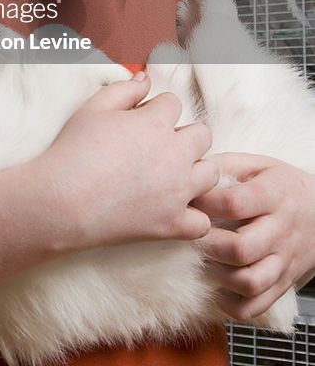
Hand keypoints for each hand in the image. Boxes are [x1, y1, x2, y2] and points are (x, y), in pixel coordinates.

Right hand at [37, 74, 217, 252]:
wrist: (60, 201)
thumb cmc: (72, 151)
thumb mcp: (92, 108)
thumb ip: (123, 90)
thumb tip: (145, 80)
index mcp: (155, 123)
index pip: (173, 103)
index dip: (157, 110)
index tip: (140, 122)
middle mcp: (174, 155)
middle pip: (202, 135)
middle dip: (184, 137)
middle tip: (158, 148)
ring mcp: (177, 192)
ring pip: (211, 174)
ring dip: (195, 172)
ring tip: (170, 177)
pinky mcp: (172, 224)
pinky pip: (202, 222)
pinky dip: (191, 217)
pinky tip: (171, 211)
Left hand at [193, 152, 314, 321]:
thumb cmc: (282, 185)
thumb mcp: (259, 165)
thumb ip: (226, 165)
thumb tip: (192, 171)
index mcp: (272, 196)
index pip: (233, 203)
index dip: (204, 204)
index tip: (187, 201)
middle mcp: (280, 231)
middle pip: (240, 248)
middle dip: (208, 244)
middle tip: (191, 236)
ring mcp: (284, 261)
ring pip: (250, 282)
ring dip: (219, 275)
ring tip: (205, 260)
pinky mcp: (283, 283)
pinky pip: (256, 306)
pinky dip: (232, 303)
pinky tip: (219, 286)